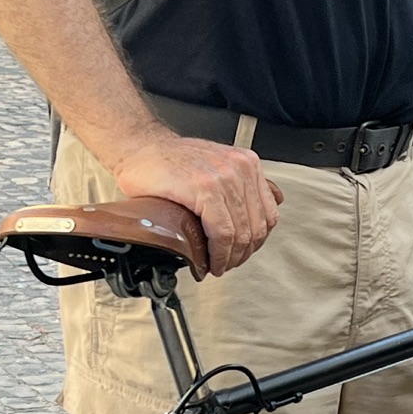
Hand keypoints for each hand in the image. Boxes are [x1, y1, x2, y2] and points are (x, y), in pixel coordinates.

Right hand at [109, 130, 282, 276]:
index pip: (268, 215)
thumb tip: (273, 200)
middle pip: (256, 227)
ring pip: (241, 233)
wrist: (139, 148)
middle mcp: (240, 168)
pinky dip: (217, 254)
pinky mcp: (204, 188)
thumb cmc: (170, 160)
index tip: (240, 253)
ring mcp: (224, 177)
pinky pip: (222, 232)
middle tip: (226, 264)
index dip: (255, 243)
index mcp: (246, 164)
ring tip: (217, 265)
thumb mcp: (216, 165)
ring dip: (229, 258)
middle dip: (242, 254)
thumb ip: (241, 184)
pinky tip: (208, 260)